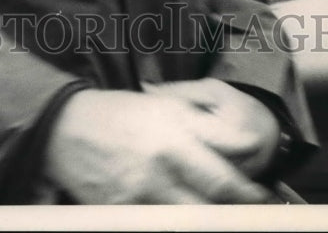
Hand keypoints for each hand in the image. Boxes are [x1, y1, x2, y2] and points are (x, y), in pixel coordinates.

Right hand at [44, 88, 273, 203]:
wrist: (65, 126)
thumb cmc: (119, 112)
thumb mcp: (165, 106)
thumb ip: (207, 127)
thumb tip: (247, 142)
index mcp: (173, 137)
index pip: (223, 178)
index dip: (249, 195)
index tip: (262, 199)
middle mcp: (159, 168)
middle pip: (208, 209)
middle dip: (230, 215)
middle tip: (244, 215)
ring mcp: (138, 194)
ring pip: (185, 221)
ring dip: (201, 217)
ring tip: (209, 212)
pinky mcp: (120, 212)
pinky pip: (154, 223)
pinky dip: (168, 219)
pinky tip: (174, 211)